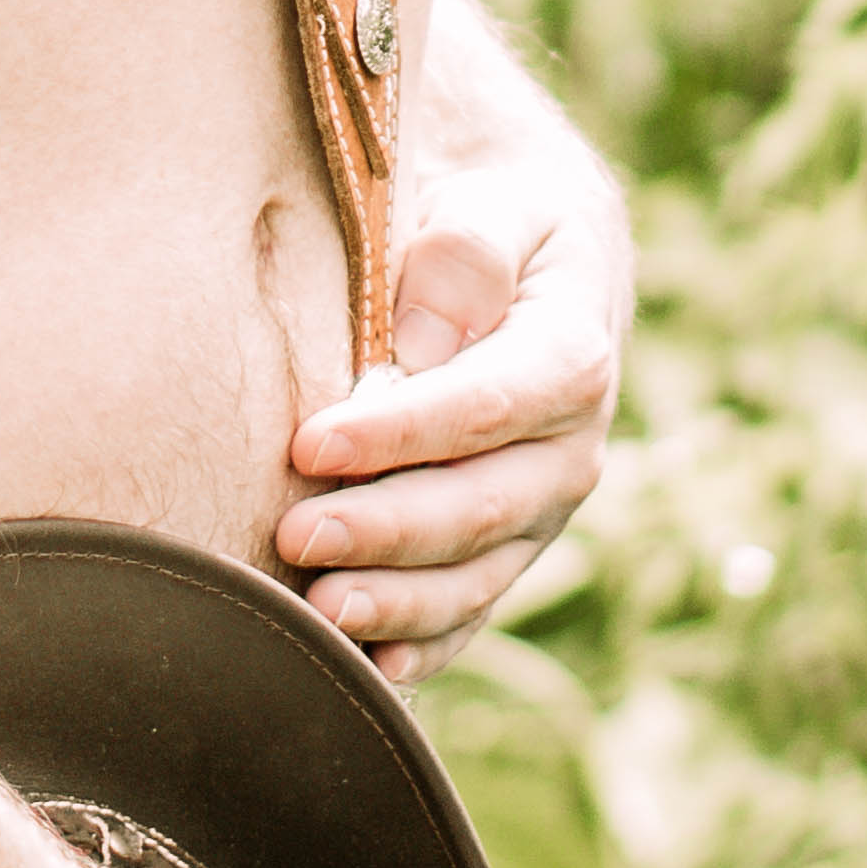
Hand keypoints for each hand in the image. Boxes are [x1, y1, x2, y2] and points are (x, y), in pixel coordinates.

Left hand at [276, 160, 623, 685]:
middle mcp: (571, 446)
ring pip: (477, 573)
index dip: (398, 433)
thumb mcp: (494, 198)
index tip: (310, 444)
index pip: (484, 406)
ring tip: (318, 613)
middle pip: (480, 506)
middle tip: (295, 535)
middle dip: (385, 529)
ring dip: (398, 601)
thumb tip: (418, 345)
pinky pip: (474, 608)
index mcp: (572, 353)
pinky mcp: (509, 544)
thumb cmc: (497, 212)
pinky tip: (370, 669)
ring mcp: (542, 508)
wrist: (543, 249)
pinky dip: (425, 643)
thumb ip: (464, 253)